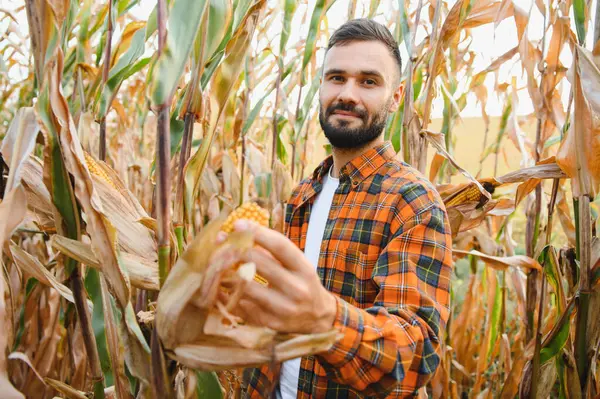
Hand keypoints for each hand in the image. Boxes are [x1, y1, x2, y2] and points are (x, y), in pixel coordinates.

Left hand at [226, 219, 336, 334]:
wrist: (317, 317)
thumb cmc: (302, 282)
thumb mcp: (297, 264)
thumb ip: (272, 250)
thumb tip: (238, 232)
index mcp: (304, 269)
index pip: (280, 246)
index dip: (257, 233)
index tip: (237, 224)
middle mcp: (296, 289)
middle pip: (259, 264)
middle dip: (236, 250)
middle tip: (223, 245)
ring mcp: (283, 308)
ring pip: (246, 287)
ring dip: (228, 273)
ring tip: (219, 264)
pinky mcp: (269, 323)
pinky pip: (240, 305)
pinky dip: (227, 293)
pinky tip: (220, 285)